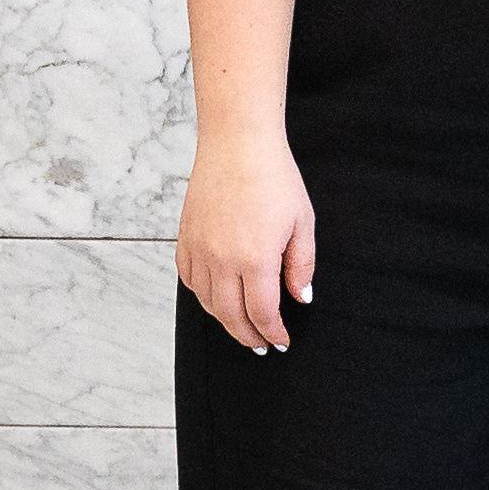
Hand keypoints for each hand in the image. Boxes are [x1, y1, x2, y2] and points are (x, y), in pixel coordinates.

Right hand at [180, 130, 318, 351]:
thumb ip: (301, 266)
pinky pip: (189, 279)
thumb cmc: (275, 178)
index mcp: (255, 260)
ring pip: (207, 302)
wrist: (237, 143)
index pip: (262, 313)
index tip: (281, 341)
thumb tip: (300, 298)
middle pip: (231, 316)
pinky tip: (216, 298)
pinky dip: (203, 296)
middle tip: (261, 346)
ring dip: (225, 320)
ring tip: (241, 326)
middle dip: (248, 336)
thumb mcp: (302, 223)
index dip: (273, 333)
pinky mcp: (185, 238)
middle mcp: (222, 260)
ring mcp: (199, 249)